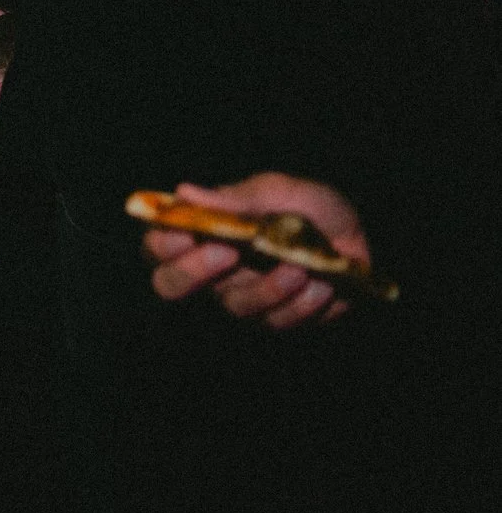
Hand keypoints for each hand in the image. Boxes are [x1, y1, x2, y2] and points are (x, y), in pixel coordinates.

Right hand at [141, 173, 368, 330]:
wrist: (354, 234)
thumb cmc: (307, 206)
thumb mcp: (277, 191)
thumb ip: (234, 199)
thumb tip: (184, 192)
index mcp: (200, 233)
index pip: (157, 244)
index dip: (165, 241)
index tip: (192, 231)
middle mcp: (209, 270)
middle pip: (169, 285)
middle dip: (195, 272)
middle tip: (229, 253)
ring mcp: (238, 298)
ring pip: (234, 305)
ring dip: (269, 286)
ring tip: (300, 265)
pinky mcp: (273, 319)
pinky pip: (278, 321)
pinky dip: (304, 301)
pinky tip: (324, 282)